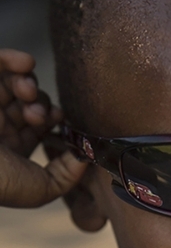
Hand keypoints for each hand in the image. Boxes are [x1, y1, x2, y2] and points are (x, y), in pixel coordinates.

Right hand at [0, 49, 86, 207]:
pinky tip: (25, 62)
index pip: (41, 124)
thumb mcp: (43, 189)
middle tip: (37, 113)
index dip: (53, 117)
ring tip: (27, 91)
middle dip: (41, 103)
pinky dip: (11, 59)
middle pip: (30, 101)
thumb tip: (86, 156)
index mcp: (14, 147)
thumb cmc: (1, 182)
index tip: (59, 118)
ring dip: (28, 83)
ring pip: (14, 82)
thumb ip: (68, 174)